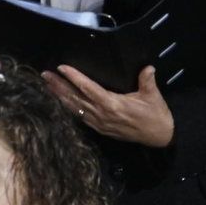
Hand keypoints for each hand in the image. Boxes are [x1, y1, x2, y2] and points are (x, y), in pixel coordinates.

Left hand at [45, 65, 175, 147]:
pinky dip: (69, 108)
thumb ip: (148, 81)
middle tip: (45, 74)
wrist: (160, 137)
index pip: (89, 88)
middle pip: (76, 98)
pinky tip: (61, 101)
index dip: (74, 78)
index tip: (61, 68)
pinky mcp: (101, 130)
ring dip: (61, 96)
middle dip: (60, 86)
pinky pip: (81, 117)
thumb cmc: (156, 114)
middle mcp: (103, 114)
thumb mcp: (154, 97)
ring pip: (76, 108)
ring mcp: (100, 124)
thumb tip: (148, 67)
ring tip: (48, 85)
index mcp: (113, 104)